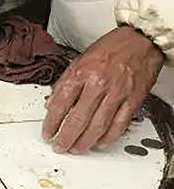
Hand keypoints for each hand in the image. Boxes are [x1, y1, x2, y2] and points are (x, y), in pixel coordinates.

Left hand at [42, 26, 163, 153]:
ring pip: (97, 127)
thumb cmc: (111, 49)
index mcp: (81, 74)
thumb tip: (51, 104)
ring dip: (84, 142)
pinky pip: (118, 125)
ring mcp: (116, 94)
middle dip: (65, 138)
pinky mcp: (132, 100)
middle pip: (77, 120)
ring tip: (75, 148)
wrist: (141, 40)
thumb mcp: (79, 60)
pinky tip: (99, 143)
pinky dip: (107, 138)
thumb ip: (64, 83)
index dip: (51, 123)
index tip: (47, 133)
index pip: (60, 104)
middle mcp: (98, 84)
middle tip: (59, 146)